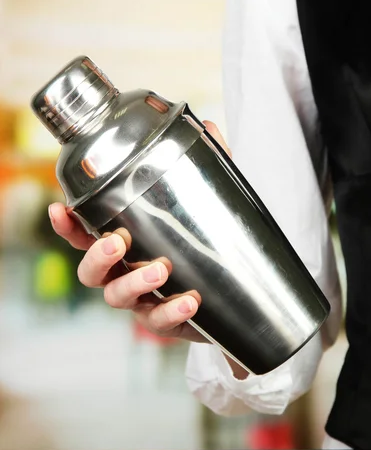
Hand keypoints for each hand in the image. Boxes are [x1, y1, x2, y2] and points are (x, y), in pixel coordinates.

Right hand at [49, 121, 231, 344]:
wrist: (232, 296)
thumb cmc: (203, 247)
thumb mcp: (205, 206)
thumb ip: (204, 172)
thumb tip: (211, 127)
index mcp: (126, 244)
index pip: (86, 234)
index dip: (67, 226)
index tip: (58, 208)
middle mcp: (125, 273)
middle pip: (90, 271)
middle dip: (97, 256)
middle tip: (117, 242)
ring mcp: (142, 300)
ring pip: (117, 298)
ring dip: (134, 282)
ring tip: (162, 268)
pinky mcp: (164, 322)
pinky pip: (158, 322)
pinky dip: (170, 312)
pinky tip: (190, 300)